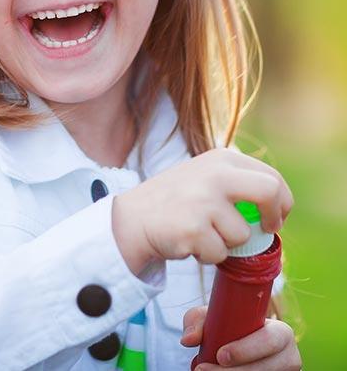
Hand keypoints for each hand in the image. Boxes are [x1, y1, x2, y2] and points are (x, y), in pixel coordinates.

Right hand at [112, 148, 290, 274]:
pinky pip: (220, 254)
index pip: (271, 178)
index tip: (273, 219)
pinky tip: (188, 241)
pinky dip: (208, 256)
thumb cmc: (176, 202)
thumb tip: (277, 206)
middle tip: (266, 231)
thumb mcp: (205, 177)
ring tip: (201, 233)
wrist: (134, 218)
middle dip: (274, 217)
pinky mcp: (194, 228)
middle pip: (269, 191)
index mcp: (220, 159)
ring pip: (242, 235)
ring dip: (226, 244)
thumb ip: (237, 184)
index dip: (281, 203)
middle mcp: (214, 175)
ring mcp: (203, 201)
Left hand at [180, 303, 300, 368]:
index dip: (246, 350)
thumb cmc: (229, 326)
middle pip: (264, 369)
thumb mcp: (215, 317)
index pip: (269, 340)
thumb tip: (188, 340)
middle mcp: (289, 357)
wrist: (240, 347)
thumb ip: (197, 322)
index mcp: (281, 333)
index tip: (220, 355)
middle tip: (203, 369)